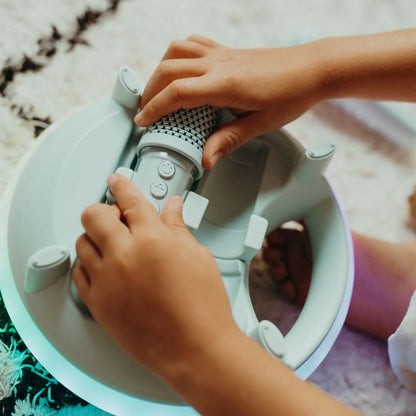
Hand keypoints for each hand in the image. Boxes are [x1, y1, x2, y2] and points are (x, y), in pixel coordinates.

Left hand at [73, 174, 237, 378]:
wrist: (196, 348)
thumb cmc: (203, 307)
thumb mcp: (197, 257)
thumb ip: (178, 228)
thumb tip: (172, 209)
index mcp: (152, 239)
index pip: (130, 200)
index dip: (121, 185)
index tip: (116, 181)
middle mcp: (124, 256)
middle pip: (94, 215)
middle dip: (104, 209)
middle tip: (117, 217)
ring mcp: (107, 281)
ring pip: (82, 242)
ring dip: (96, 236)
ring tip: (113, 244)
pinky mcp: (98, 304)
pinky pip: (80, 274)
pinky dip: (89, 264)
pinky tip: (105, 267)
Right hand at [136, 34, 323, 167]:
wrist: (312, 68)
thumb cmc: (290, 94)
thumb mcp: (260, 124)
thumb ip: (228, 140)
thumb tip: (206, 159)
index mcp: (224, 85)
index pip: (176, 93)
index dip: (154, 108)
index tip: (143, 121)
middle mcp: (218, 64)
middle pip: (168, 69)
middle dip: (150, 91)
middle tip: (145, 112)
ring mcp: (221, 54)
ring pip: (176, 51)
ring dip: (160, 70)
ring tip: (157, 91)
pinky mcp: (227, 51)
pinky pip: (193, 44)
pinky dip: (178, 55)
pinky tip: (180, 69)